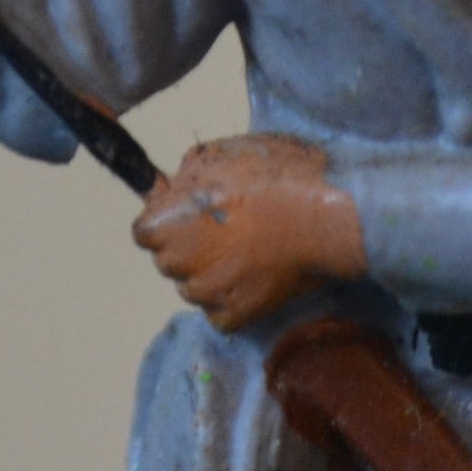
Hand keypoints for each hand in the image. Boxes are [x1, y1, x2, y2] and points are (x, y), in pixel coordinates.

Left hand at [133, 134, 368, 330]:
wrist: (328, 217)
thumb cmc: (277, 177)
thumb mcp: (220, 154)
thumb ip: (183, 176)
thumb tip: (170, 189)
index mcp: (164, 225)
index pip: (144, 232)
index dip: (167, 220)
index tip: (192, 214)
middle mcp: (176, 264)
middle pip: (169, 260)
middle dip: (189, 247)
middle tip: (229, 230)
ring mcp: (205, 294)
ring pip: (195, 287)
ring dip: (211, 274)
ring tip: (248, 253)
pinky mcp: (233, 316)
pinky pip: (219, 312)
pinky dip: (233, 299)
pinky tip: (256, 276)